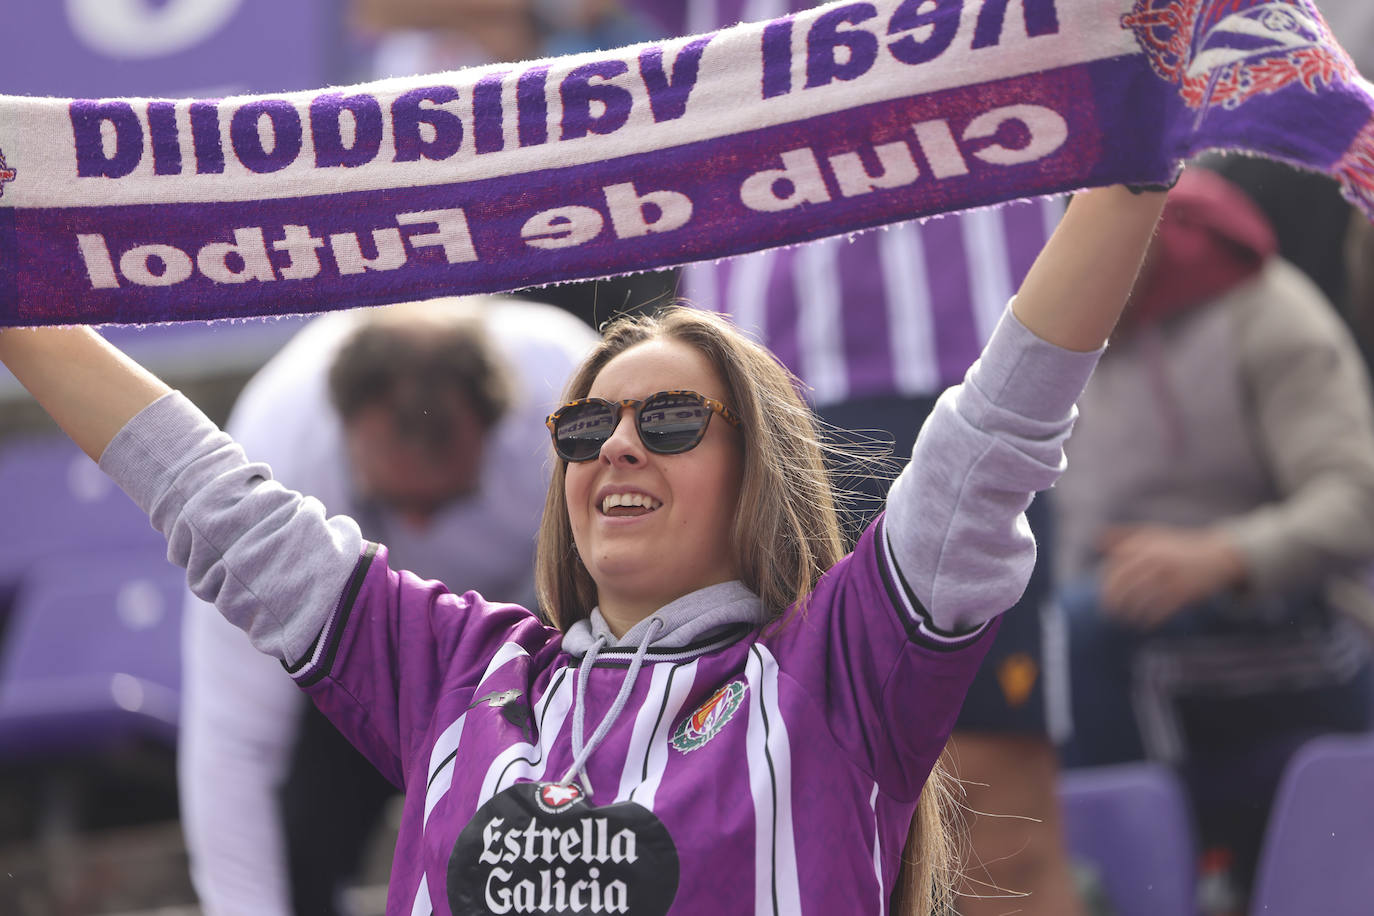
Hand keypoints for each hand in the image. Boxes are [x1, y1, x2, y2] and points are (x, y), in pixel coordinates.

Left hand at [1097, 523, 1246, 627]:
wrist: (1217, 556)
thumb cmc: (1178, 546)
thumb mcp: (1152, 534)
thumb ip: (1123, 535)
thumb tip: (1095, 541)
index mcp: (1143, 546)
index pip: (1113, 567)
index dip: (1105, 583)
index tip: (1104, 594)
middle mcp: (1155, 559)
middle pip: (1122, 583)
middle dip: (1111, 600)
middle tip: (1107, 612)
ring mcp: (1170, 575)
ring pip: (1140, 598)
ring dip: (1129, 612)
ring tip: (1124, 621)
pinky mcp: (1185, 591)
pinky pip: (1161, 609)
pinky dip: (1150, 619)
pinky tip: (1145, 626)